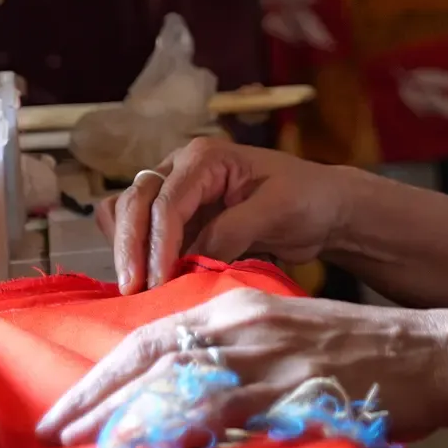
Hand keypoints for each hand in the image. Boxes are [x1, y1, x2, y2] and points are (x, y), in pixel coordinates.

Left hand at [35, 288, 447, 446]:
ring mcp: (268, 357)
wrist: (424, 353)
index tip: (67, 406)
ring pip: (179, 383)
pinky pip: (229, 410)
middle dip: (96, 395)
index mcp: (237, 306)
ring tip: (86, 446)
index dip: (104, 372)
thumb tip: (179, 396)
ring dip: (126, 415)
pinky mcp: (294, 390)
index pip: (152, 336)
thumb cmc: (353, 354)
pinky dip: (189, 427)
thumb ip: (231, 358)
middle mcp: (243, 323)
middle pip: (151, 356)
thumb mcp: (281, 338)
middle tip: (53, 429)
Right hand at [95, 139, 351, 293]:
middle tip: (133, 290)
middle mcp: (181, 169)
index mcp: (205, 158)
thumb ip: (231, 232)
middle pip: (135, 201)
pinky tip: (138, 274)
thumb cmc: (306, 199)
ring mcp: (176, 192)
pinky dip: (130, 247)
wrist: (323, 208)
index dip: (157, 243)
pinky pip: (139, 227)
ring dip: (125, 246)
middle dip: (130, 245)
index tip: (156, 282)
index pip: (166, 201)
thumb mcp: (275, 211)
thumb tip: (190, 261)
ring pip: (127, 211)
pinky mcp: (178, 218)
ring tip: (133, 288)